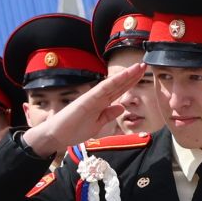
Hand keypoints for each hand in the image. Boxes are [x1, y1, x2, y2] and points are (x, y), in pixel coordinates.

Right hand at [22, 62, 150, 158]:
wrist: (56, 135)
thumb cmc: (74, 130)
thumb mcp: (97, 125)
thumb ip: (108, 115)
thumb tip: (121, 107)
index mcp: (100, 103)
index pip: (118, 90)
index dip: (130, 82)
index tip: (140, 73)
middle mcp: (98, 97)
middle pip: (118, 85)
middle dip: (131, 76)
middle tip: (144, 64)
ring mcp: (92, 97)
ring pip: (112, 84)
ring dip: (125, 76)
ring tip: (138, 67)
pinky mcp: (87, 100)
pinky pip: (102, 90)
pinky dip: (113, 82)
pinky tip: (123, 76)